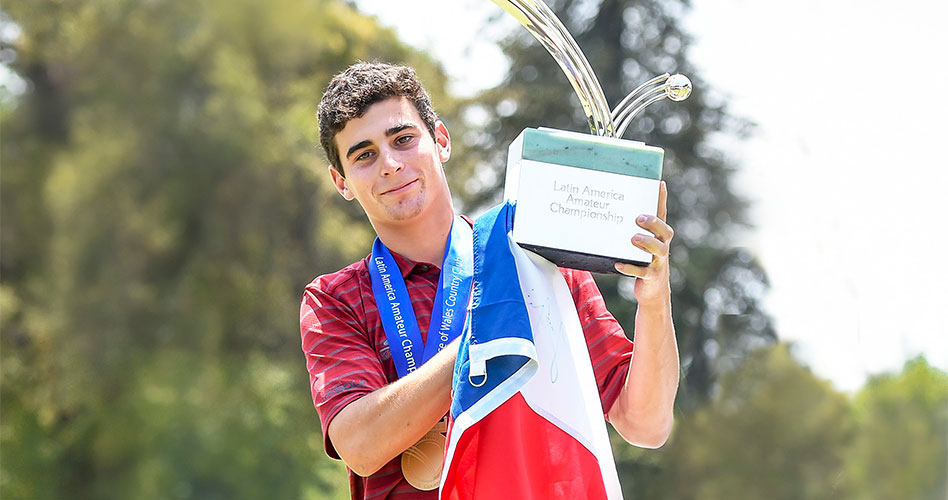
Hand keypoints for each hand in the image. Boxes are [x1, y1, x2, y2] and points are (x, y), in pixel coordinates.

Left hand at [614, 181, 673, 306]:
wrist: (653, 293)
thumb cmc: (643, 263)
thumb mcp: (640, 246)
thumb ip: (633, 232)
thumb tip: (610, 215)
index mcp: (659, 237)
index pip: (662, 215)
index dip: (661, 200)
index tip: (659, 184)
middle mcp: (662, 247)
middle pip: (665, 231)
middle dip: (654, 223)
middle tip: (638, 218)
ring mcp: (658, 263)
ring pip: (658, 250)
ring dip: (646, 243)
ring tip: (633, 238)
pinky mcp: (651, 277)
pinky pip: (643, 272)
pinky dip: (630, 267)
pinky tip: (618, 263)